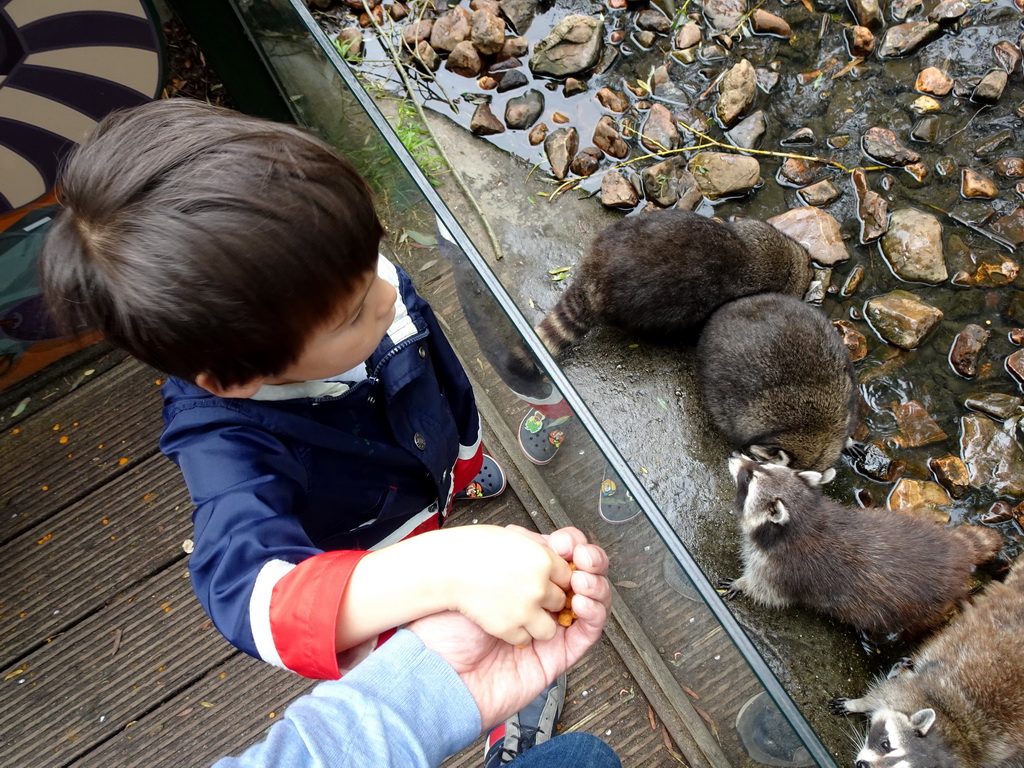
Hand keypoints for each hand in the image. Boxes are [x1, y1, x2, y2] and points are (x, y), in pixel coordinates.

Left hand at [409, 529, 609, 730]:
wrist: (438, 668)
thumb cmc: (448, 625)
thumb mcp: (477, 578)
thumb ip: (508, 558)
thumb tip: (535, 537)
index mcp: (521, 581)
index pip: (560, 558)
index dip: (572, 547)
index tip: (566, 543)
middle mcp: (539, 603)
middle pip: (582, 577)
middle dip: (590, 563)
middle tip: (582, 558)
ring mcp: (551, 627)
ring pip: (592, 602)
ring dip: (595, 586)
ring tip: (582, 581)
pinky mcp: (559, 655)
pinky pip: (588, 633)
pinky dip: (594, 614)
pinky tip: (584, 602)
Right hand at [436, 525, 573, 645]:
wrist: (440, 569)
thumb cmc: (468, 550)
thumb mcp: (509, 537)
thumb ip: (535, 550)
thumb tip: (554, 560)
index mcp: (541, 558)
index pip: (568, 574)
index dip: (557, 579)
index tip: (549, 582)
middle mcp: (538, 584)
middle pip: (562, 600)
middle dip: (548, 600)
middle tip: (529, 595)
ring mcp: (525, 608)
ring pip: (551, 626)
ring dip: (537, 622)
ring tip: (518, 612)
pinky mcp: (509, 628)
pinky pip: (526, 638)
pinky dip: (515, 633)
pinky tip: (501, 619)